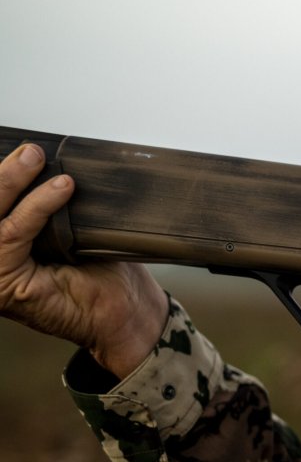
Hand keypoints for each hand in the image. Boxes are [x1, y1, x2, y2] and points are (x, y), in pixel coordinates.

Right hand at [0, 144, 167, 378]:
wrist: (126, 312)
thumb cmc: (103, 276)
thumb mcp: (70, 230)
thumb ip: (47, 206)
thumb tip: (40, 160)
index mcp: (2, 250)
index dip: (0, 179)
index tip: (17, 149)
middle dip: (2, 175)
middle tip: (30, 151)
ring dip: (12, 184)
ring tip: (36, 160)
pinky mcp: (4, 287)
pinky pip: (12, 237)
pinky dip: (36, 209)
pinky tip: (60, 189)